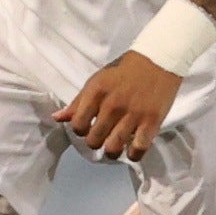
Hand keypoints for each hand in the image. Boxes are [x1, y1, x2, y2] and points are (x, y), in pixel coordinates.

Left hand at [53, 52, 182, 161]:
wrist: (159, 59)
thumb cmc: (125, 70)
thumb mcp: (97, 81)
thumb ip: (78, 102)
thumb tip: (57, 118)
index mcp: (96, 92)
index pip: (77, 125)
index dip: (81, 130)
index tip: (89, 126)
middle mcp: (112, 105)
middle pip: (94, 140)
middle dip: (95, 142)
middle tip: (103, 136)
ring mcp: (133, 114)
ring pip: (113, 148)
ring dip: (111, 151)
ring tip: (114, 146)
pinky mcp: (152, 122)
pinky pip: (138, 149)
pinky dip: (133, 155)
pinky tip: (132, 150)